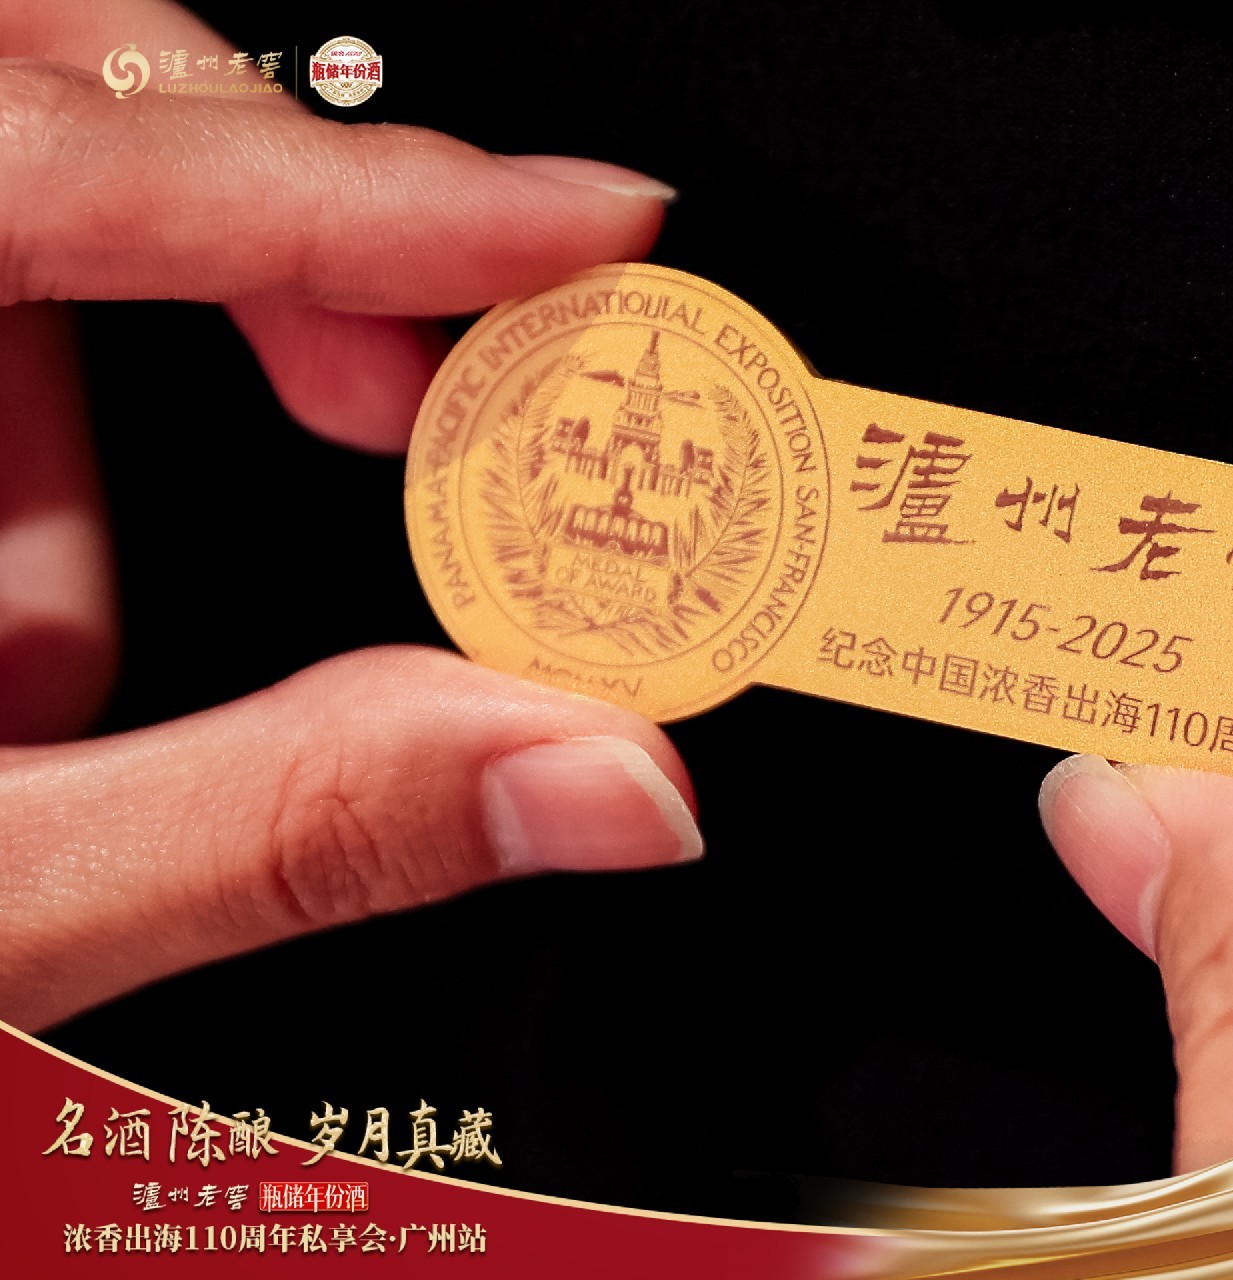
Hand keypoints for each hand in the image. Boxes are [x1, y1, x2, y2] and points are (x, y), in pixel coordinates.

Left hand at [0, 0, 697, 1031]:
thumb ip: (295, 831)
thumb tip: (603, 774)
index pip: (71, 165)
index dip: (375, 188)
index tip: (586, 219)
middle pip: (35, 86)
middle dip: (245, 228)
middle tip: (382, 396)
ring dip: (70, 396)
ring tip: (59, 671)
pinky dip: (7, 431)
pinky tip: (2, 658)